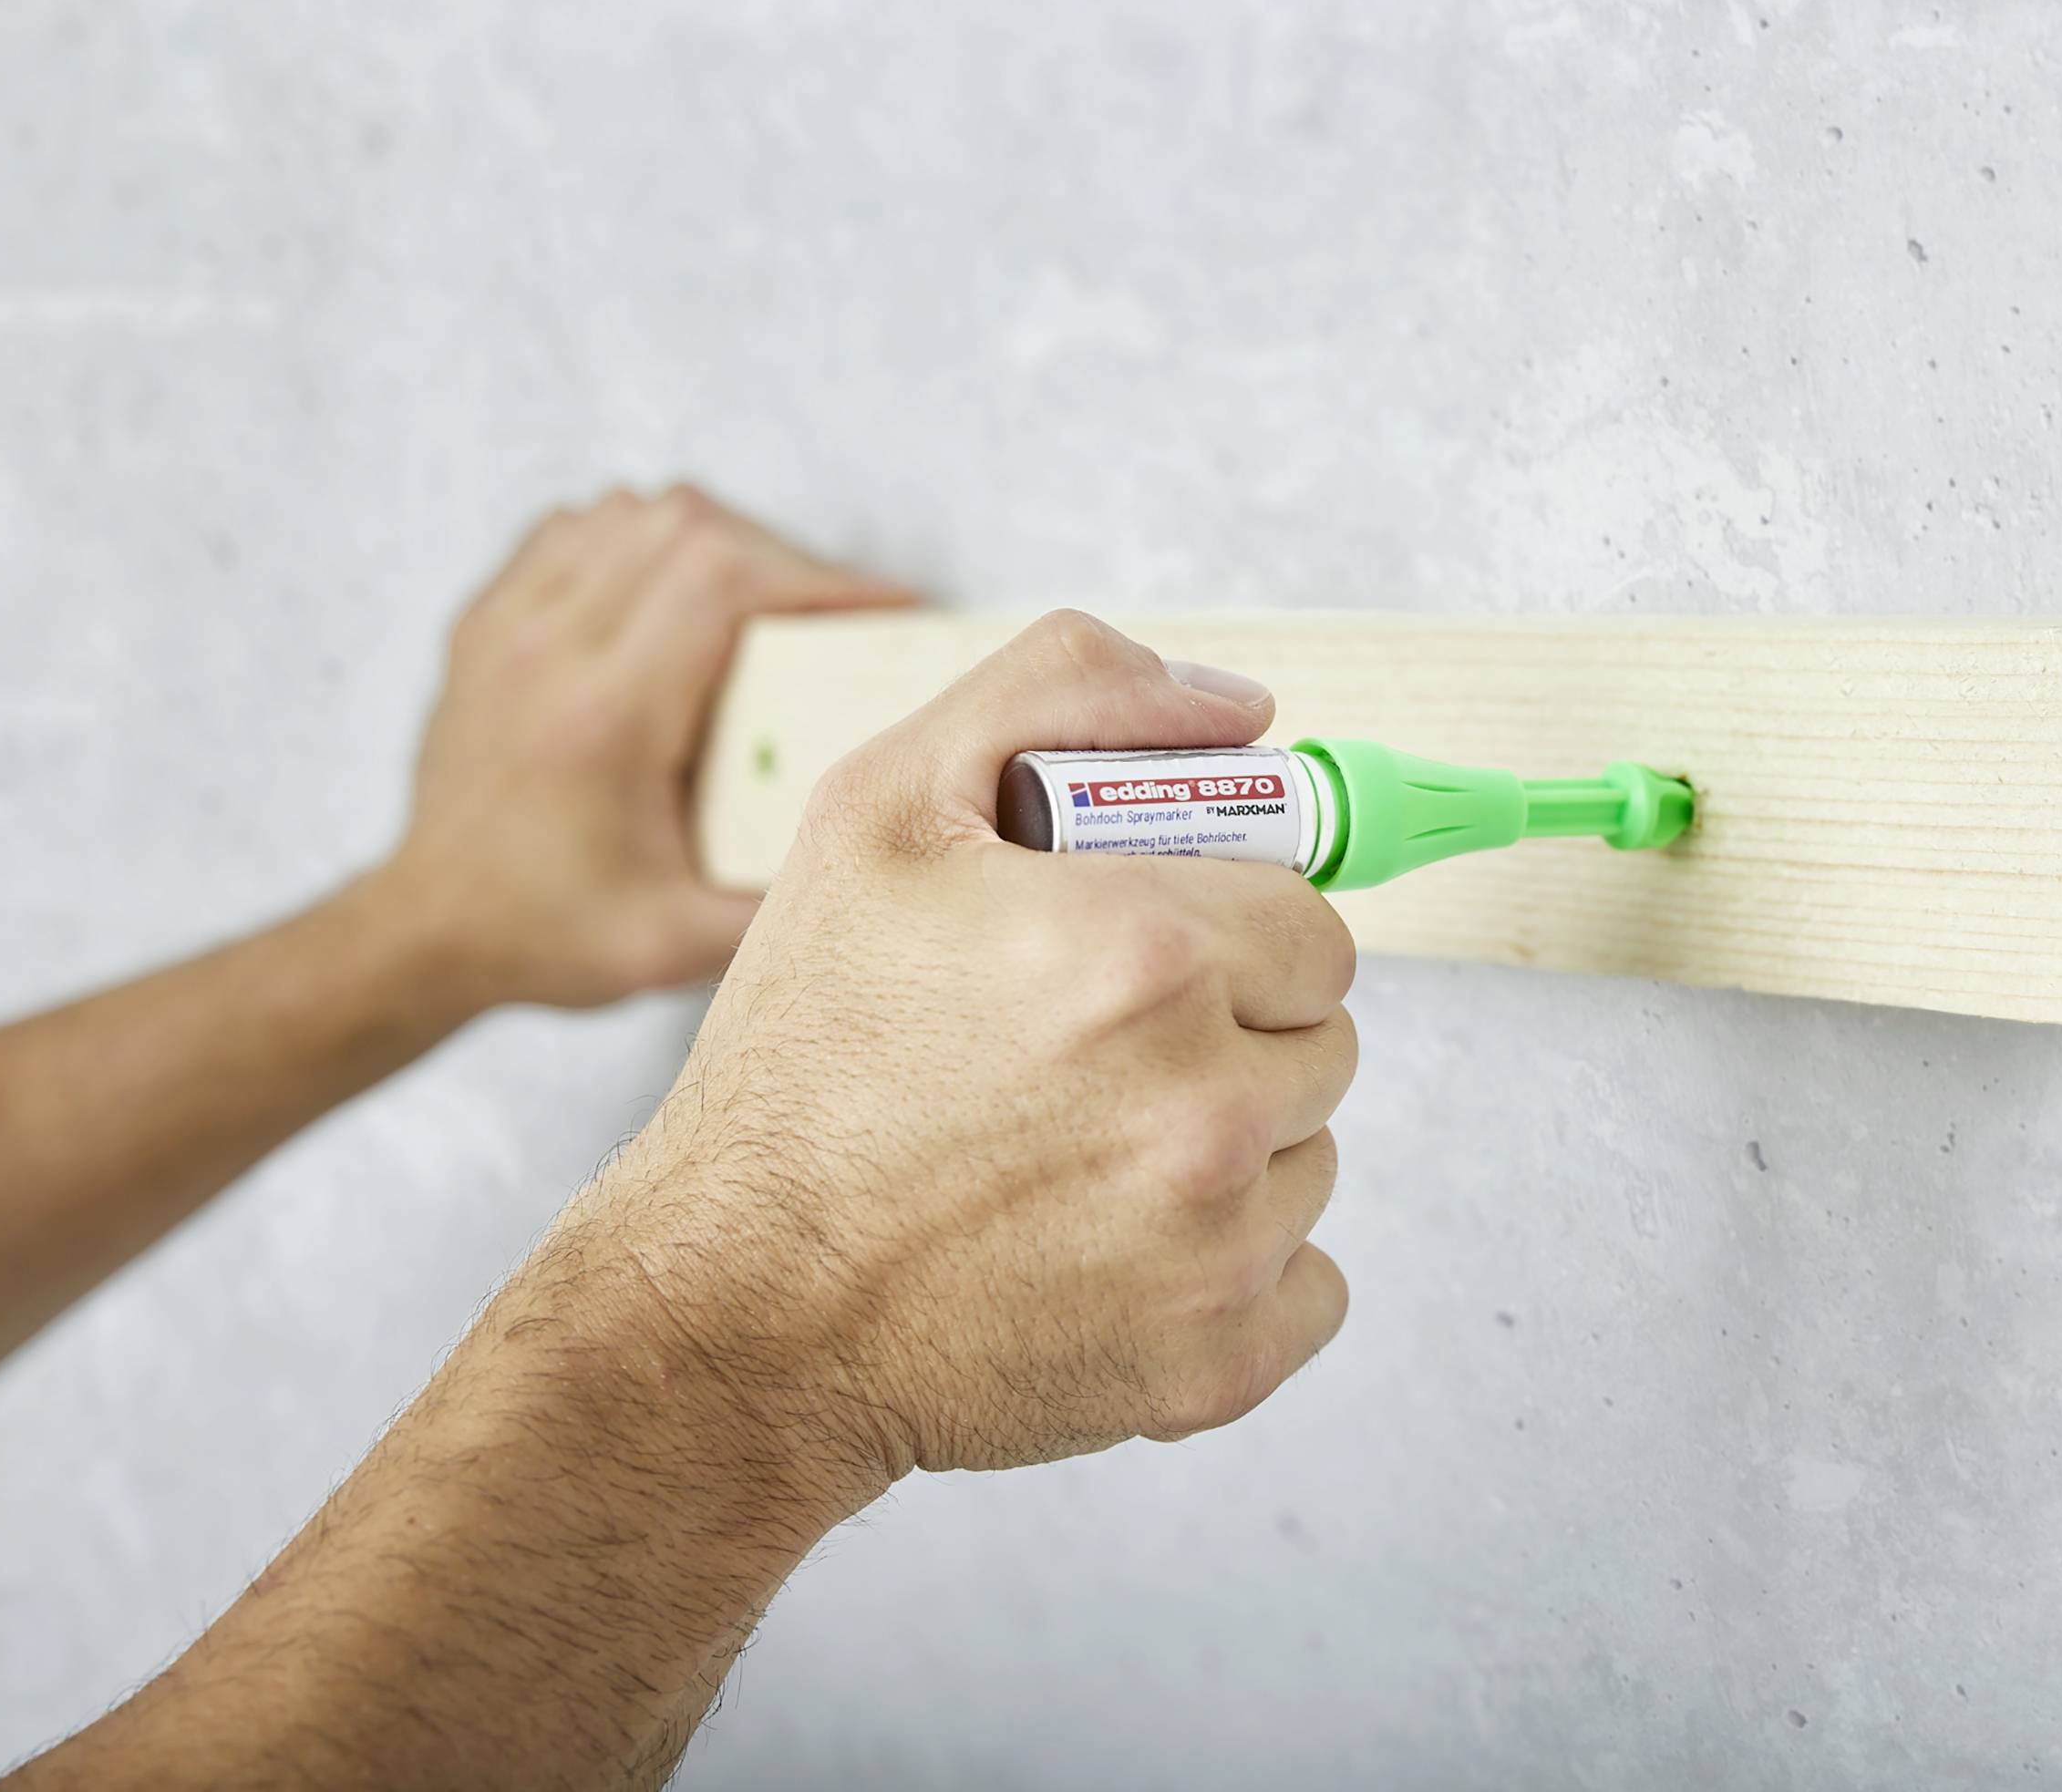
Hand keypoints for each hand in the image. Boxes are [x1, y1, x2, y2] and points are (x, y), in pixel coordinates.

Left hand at [377, 485, 909, 1009]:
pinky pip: (576, 527)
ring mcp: (506, 625)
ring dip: (710, 539)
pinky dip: (638, 539)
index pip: (723, 579)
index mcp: (604, 715)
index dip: (819, 575)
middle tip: (827, 613)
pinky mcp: (485, 621)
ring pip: (631, 510)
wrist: (427, 930)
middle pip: (687, 524)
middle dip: (779, 555)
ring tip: (757, 601)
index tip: (884, 607)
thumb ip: (778, 902)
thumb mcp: (677, 944)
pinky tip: (669, 594)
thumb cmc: (548, 934)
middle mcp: (548, 648)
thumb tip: (879, 843)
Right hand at [583, 611, 1358, 1487]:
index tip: (1136, 963)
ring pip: (1312, 1155)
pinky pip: (1311, 1284)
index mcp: (1146, 954)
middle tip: (1090, 1061)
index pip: (1309, 917)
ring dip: (1232, 1149)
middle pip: (1324, 1036)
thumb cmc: (805, 1060)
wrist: (736, 1307)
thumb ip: (1064, 696)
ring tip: (1081, 1157)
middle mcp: (1204, 1105)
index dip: (1224, 930)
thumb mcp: (880, 809)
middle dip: (1232, 1033)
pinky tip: (1115, 1253)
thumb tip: (1243, 712)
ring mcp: (1219, 1247)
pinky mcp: (1217, 1365)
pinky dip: (1237, 1272)